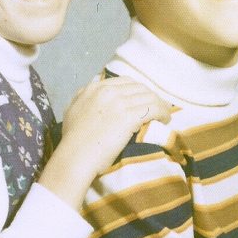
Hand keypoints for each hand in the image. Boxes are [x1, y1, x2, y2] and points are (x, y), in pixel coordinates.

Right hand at [39, 77, 170, 210]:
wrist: (75, 156)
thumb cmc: (72, 140)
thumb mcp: (72, 110)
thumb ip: (82, 97)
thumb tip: (94, 89)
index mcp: (94, 88)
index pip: (125, 82)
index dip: (139, 91)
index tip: (144, 100)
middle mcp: (108, 91)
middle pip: (140, 88)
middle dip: (151, 97)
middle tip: (158, 109)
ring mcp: (119, 103)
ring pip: (149, 97)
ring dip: (161, 105)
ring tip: (165, 116)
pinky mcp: (129, 116)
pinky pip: (154, 109)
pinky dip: (163, 113)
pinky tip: (165, 120)